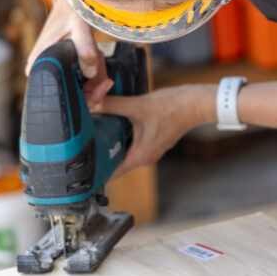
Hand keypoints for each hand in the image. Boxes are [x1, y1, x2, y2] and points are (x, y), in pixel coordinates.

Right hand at [25, 0, 111, 108]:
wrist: (70, 4)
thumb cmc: (72, 13)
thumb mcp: (80, 28)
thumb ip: (86, 50)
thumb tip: (91, 75)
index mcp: (40, 65)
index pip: (62, 96)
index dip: (87, 96)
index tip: (105, 83)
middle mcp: (41, 73)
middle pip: (73, 95)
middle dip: (95, 83)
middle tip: (103, 60)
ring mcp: (51, 72)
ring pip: (78, 89)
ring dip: (96, 76)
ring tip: (99, 54)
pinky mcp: (60, 70)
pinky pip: (79, 81)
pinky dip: (92, 72)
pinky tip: (97, 57)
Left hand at [93, 85, 212, 180]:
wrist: (196, 103)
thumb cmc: (173, 107)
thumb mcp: (138, 105)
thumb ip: (112, 104)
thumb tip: (91, 102)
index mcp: (140, 156)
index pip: (111, 173)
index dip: (95, 172)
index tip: (79, 168)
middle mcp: (145, 157)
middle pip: (115, 162)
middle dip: (99, 154)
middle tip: (81, 145)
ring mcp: (151, 149)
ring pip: (124, 152)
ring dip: (111, 144)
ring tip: (93, 134)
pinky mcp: (154, 140)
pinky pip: (133, 144)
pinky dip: (122, 137)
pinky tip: (114, 124)